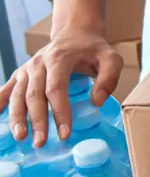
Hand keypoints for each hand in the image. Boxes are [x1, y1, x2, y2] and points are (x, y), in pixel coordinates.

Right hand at [0, 29, 121, 146]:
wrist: (74, 34)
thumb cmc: (93, 50)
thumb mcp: (111, 58)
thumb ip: (109, 78)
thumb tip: (96, 102)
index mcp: (60, 59)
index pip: (56, 89)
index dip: (59, 112)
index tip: (65, 133)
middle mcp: (38, 64)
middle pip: (34, 95)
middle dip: (37, 121)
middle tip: (41, 143)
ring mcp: (26, 69)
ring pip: (17, 95)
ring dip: (17, 118)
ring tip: (21, 137)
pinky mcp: (19, 74)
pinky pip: (5, 90)